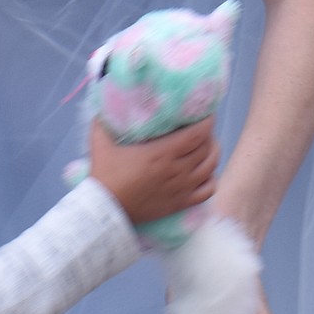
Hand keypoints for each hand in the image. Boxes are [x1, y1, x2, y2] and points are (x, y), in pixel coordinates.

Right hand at [88, 118, 217, 225]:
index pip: (198, 134)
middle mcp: (176, 169)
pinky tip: (204, 174)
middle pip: (206, 148)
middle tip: (202, 128)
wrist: (105, 210)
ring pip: (211, 167)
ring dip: (213, 154)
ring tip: (207, 147)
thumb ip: (102, 121)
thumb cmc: (104, 176)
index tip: (205, 113)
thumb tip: (102, 103)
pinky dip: (210, 180)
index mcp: (162, 153)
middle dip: (209, 135)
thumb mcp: (101, 143)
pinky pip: (208, 191)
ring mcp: (181, 188)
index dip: (207, 121)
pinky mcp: (180, 203)